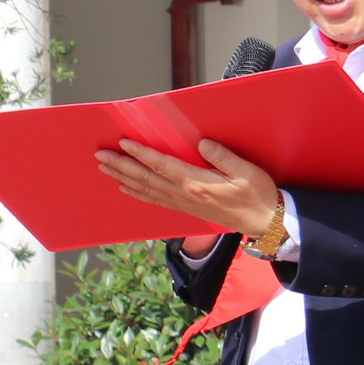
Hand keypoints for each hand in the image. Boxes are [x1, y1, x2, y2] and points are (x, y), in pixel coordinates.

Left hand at [96, 138, 281, 236]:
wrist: (263, 222)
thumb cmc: (257, 194)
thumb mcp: (246, 171)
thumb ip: (223, 156)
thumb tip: (202, 143)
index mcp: (196, 182)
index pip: (162, 165)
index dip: (141, 153)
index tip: (123, 142)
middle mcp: (184, 194)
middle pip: (146, 177)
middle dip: (121, 165)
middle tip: (100, 154)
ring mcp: (182, 203)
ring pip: (146, 189)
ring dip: (123, 177)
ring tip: (104, 168)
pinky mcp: (185, 208)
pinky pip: (154, 200)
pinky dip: (137, 193)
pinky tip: (124, 187)